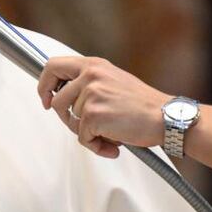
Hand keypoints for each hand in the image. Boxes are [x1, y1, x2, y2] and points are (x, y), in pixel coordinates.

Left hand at [37, 56, 171, 157]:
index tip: (46, 99)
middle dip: (65, 118)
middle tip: (82, 126)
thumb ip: (88, 82)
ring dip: (88, 133)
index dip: (44, 85)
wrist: (167, 118)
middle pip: (56, 101)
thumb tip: (62, 93)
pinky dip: (96, 146)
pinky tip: (114, 144)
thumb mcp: (112, 80)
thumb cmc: (143, 104)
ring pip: (70, 122)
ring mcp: (90, 95)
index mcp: (93, 65)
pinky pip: (83, 138)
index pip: (52, 66)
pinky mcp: (93, 115)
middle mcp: (90, 76)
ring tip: (111, 132)